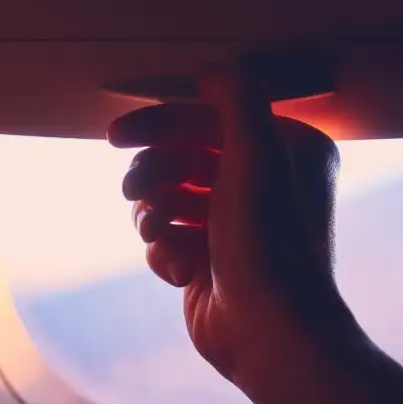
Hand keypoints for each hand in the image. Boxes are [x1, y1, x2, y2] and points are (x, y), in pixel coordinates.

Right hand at [107, 66, 342, 388]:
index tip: (116, 135)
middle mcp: (263, 186)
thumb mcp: (258, 154)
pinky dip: (164, 250)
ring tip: (158, 231)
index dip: (160, 124)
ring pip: (167, 198)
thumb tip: (210, 71)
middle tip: (133, 190)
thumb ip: (236, 98)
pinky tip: (178, 268)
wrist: (270, 332)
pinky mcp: (208, 261)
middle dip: (153, 172)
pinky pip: (166, 239)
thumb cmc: (270, 242)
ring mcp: (233, 227)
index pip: (211, 121)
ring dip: (153, 212)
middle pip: (184, 158)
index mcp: (286, 154)